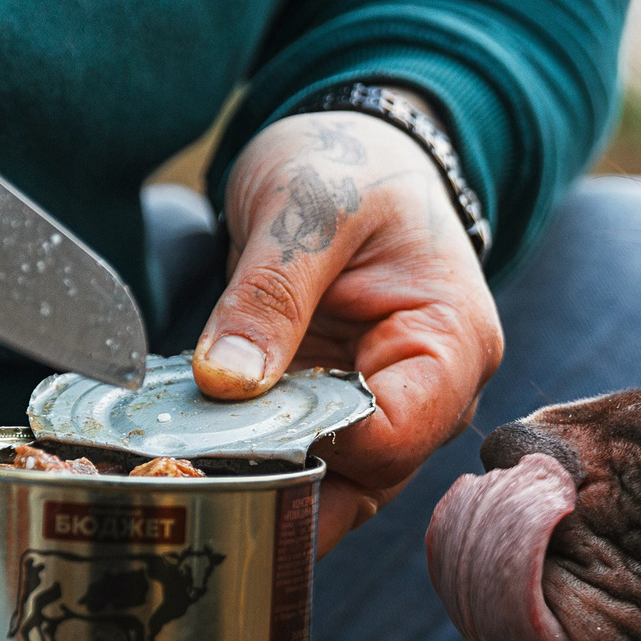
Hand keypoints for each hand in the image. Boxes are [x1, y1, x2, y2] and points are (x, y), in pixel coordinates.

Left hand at [204, 110, 503, 555]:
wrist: (351, 149)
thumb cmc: (351, 164)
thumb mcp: (305, 207)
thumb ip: (269, 296)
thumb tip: (226, 383)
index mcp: (453, 342)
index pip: (396, 436)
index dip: (318, 447)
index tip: (233, 438)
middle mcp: (435, 393)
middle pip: (368, 478)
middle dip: (285, 487)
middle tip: (191, 486)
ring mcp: (389, 408)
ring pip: (337, 487)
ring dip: (267, 490)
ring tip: (187, 489)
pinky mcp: (343, 411)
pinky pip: (308, 463)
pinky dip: (258, 469)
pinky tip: (201, 471)